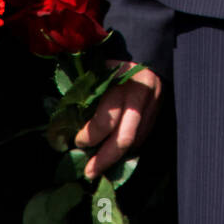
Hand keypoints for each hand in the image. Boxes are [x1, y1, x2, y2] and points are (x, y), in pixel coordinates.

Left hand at [75, 61, 162, 180]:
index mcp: (120, 83)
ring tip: (99, 167)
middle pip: (124, 138)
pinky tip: (115, 154)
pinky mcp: (158, 112)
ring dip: (117, 158)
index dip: (89, 136)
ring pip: (136, 141)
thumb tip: (65, 128)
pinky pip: (142, 136)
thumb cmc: (110, 61)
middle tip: (89, 172)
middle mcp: (139, 97)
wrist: (144, 50)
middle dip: (105, 159)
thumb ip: (83, 96)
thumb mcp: (94, 72)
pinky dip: (128, 148)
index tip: (76, 142)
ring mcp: (152, 106)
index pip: (105, 120)